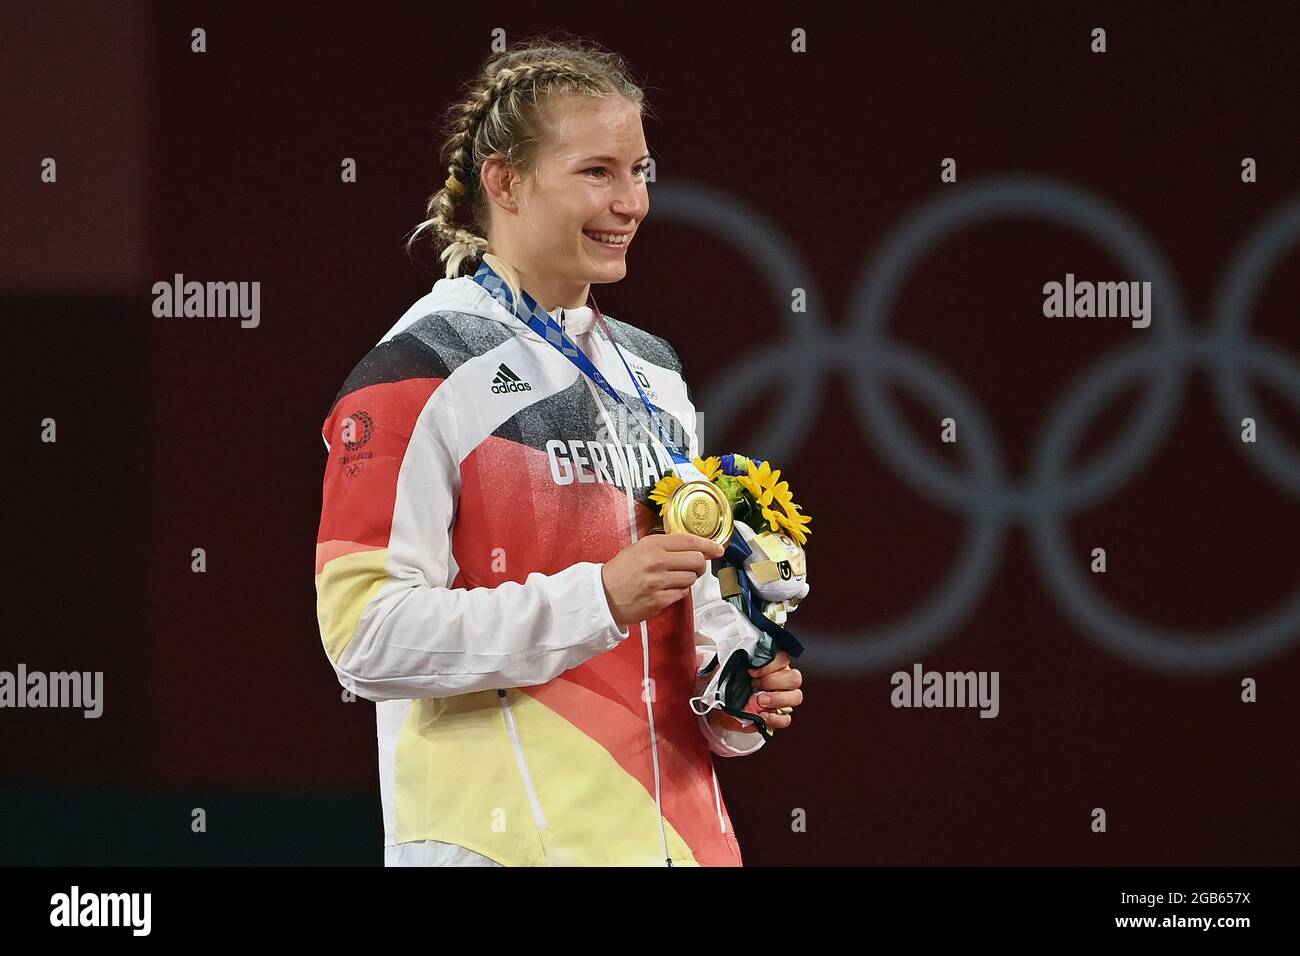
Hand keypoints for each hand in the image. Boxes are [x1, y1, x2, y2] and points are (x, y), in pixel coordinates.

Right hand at [600, 533, 723, 627]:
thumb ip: (663, 545)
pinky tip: (667, 589)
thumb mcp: (638, 548)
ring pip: (691, 578)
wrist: (603, 595)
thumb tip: (691, 546)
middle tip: (694, 567)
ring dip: (688, 579)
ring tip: (674, 579)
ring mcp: (659, 582)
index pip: (689, 541)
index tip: (718, 549)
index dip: (708, 545)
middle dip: (700, 564)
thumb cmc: (620, 571)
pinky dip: (679, 591)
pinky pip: (682, 593)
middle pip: (697, 560)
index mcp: (652, 545)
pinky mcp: (659, 600)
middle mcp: (657, 561)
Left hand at [708, 650, 802, 733]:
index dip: (771, 664)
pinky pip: (786, 719)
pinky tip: (761, 715)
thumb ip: (738, 661)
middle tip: (755, 685)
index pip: (784, 659)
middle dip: (773, 681)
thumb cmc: (731, 685)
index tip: (752, 671)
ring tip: (760, 701)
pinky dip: (774, 718)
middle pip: (795, 678)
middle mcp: (782, 681)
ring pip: (796, 697)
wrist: (723, 707)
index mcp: (773, 666)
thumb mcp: (731, 668)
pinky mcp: (778, 717)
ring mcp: (783, 700)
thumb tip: (743, 657)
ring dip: (778, 699)